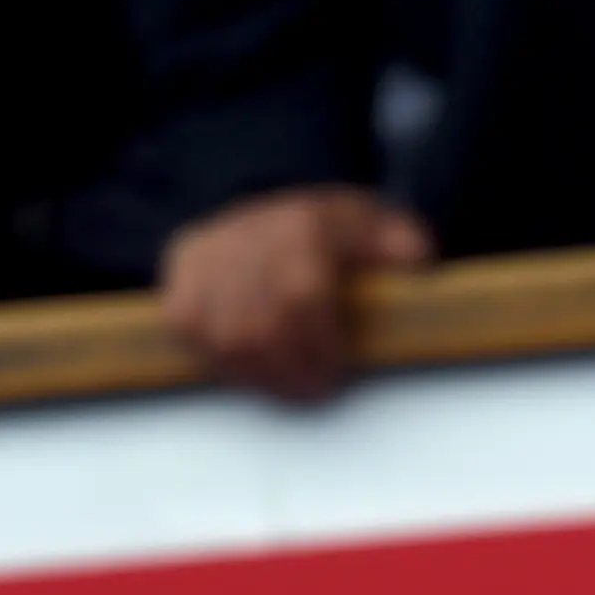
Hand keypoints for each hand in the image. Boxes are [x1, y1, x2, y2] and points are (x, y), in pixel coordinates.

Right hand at [159, 186, 433, 401]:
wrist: (261, 205)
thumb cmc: (327, 232)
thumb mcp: (374, 224)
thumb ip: (401, 243)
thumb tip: (416, 262)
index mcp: (301, 223)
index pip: (302, 295)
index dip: (319, 344)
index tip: (336, 369)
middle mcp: (246, 237)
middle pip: (261, 326)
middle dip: (292, 370)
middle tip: (315, 389)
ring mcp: (206, 262)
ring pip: (225, 339)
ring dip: (259, 375)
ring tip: (287, 386)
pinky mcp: (179, 283)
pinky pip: (192, 336)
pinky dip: (221, 362)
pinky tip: (249, 370)